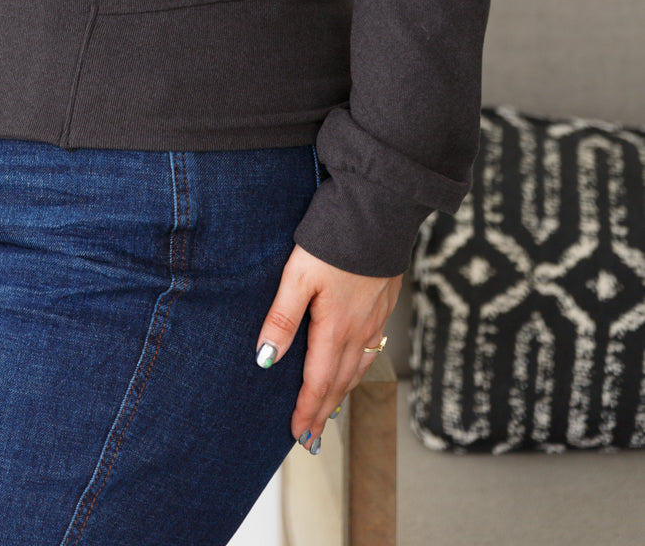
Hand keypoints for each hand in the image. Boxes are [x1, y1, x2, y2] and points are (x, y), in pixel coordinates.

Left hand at [255, 243, 402, 453]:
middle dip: (324, 411)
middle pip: (340, 381)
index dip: (307, 411)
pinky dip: (360, 367)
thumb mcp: (298, 275)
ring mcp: (375, 317)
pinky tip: (356, 365)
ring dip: (342, 392)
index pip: (318, 382)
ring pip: (359, 367)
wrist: (379, 211)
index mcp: (336, 328)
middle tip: (311, 437)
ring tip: (329, 409)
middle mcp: (360, 330)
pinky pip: (372, 348)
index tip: (297, 435)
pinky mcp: (384, 303)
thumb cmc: (335, 239)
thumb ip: (282, 318)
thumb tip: (265, 359)